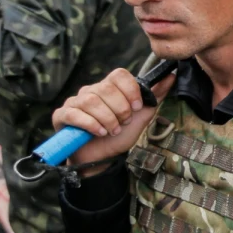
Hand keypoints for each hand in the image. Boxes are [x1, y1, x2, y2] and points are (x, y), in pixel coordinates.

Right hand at [51, 68, 175, 172]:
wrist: (102, 158)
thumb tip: (171, 75)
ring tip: (112, 131)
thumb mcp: (142, 116)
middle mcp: (91, 91)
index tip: (136, 107)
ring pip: (91, 101)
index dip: (130, 90)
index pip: (119, 74)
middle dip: (120, 110)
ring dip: (107, 119)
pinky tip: (99, 132)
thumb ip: (155, 96)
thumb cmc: (120, 135)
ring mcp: (74, 102)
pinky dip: (90, 124)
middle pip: (106, 88)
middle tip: (123, 123)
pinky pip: (74, 113)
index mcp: (109, 88)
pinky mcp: (61, 115)